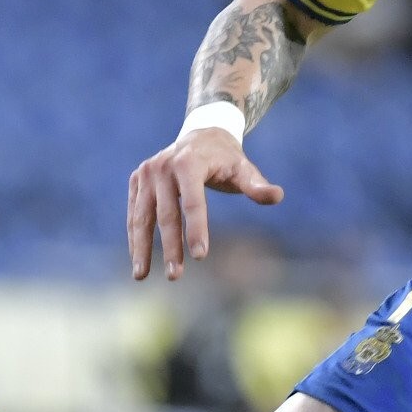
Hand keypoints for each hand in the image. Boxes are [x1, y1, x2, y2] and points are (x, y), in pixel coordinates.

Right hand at [126, 125, 284, 278]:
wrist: (200, 135)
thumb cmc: (226, 159)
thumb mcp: (244, 169)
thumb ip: (257, 186)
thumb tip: (277, 196)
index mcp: (190, 162)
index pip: (193, 202)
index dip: (197, 229)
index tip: (201, 256)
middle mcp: (163, 166)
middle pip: (166, 214)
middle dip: (170, 247)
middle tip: (176, 276)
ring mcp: (146, 173)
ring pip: (142, 216)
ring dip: (142, 248)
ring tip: (142, 276)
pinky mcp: (137, 180)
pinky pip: (134, 212)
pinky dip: (134, 237)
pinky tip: (138, 260)